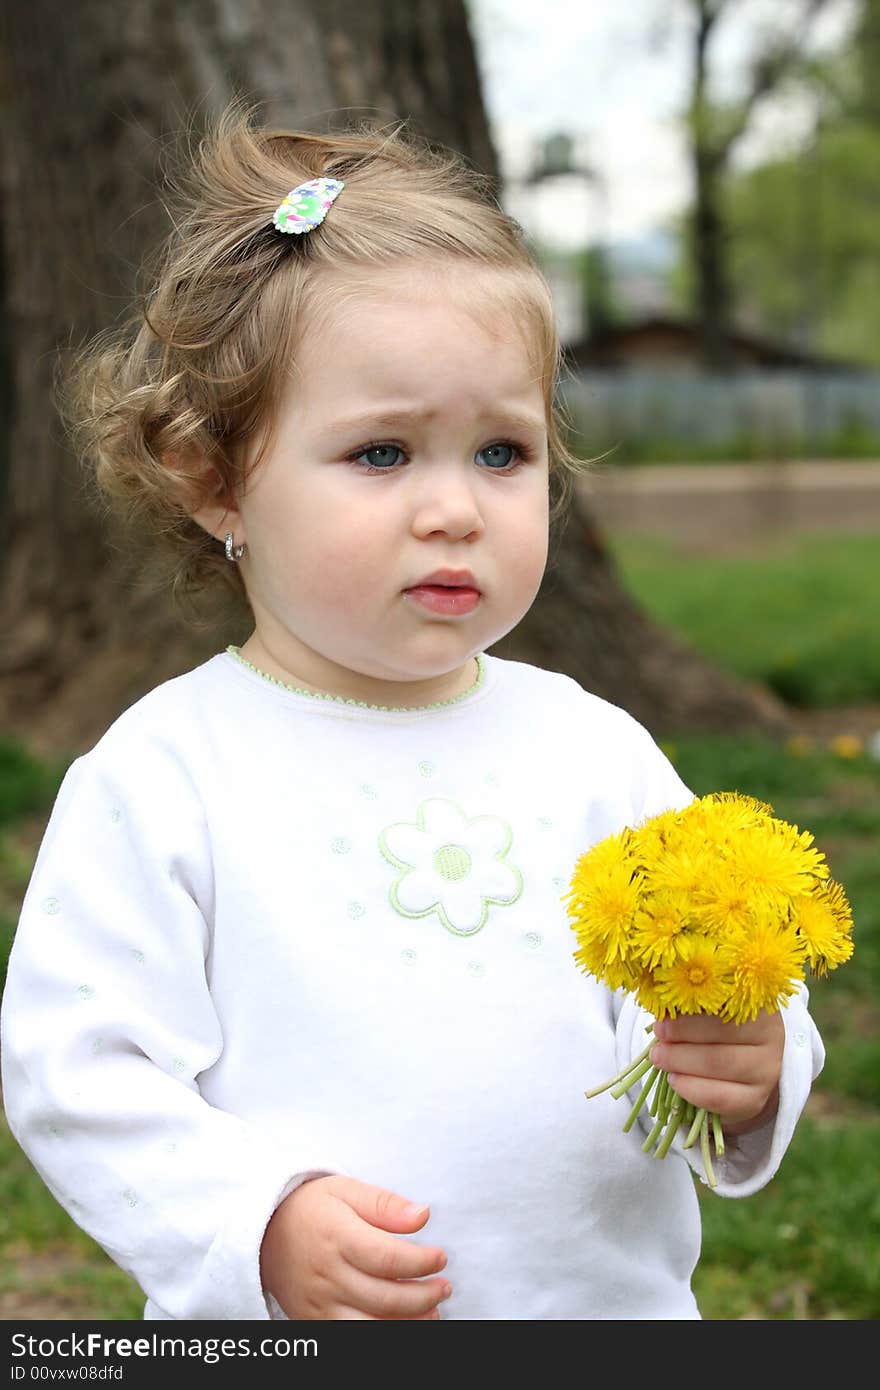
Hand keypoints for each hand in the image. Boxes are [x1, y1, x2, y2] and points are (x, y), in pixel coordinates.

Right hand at [259, 1175, 450, 1319]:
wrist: (263, 1232)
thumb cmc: (312, 1208)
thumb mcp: (346, 1190)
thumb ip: (385, 1204)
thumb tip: (422, 1216)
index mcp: (336, 1236)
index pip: (387, 1258)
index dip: (421, 1262)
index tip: (441, 1257)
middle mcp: (327, 1274)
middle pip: (384, 1296)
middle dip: (423, 1296)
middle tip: (443, 1286)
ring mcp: (318, 1303)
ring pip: (371, 1326)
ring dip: (409, 1323)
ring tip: (432, 1311)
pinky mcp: (313, 1322)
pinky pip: (352, 1337)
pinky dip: (383, 1334)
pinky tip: (404, 1323)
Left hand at [649, 1011, 784, 1134]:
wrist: (741, 1073)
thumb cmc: (716, 1032)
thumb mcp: (709, 1012)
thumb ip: (691, 1006)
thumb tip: (662, 1006)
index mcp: (758, 1004)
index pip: (726, 1002)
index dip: (693, 1008)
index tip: (665, 1014)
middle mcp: (771, 1036)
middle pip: (724, 1032)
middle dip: (684, 1034)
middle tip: (659, 1034)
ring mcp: (767, 1070)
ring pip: (721, 1063)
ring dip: (682, 1060)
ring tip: (658, 1057)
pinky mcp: (756, 1099)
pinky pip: (721, 1096)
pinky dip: (692, 1088)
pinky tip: (674, 1080)